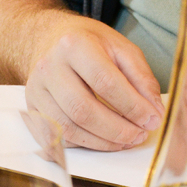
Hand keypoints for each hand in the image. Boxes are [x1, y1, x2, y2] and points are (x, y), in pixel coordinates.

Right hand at [24, 13, 163, 151]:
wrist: (54, 40)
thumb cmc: (91, 45)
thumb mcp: (122, 49)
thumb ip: (142, 79)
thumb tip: (154, 113)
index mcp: (74, 45)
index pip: (105, 82)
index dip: (132, 107)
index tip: (152, 120)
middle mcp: (49, 67)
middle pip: (82, 110)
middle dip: (117, 130)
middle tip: (139, 135)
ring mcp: (36, 90)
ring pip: (67, 128)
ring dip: (101, 142)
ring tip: (124, 140)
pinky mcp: (32, 109)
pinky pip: (56, 138)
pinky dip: (82, 145)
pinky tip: (102, 141)